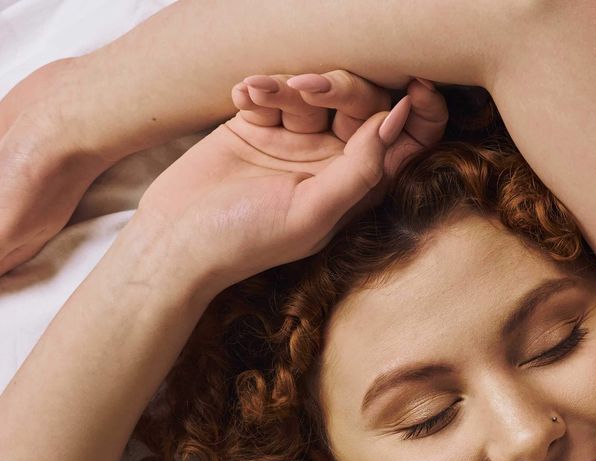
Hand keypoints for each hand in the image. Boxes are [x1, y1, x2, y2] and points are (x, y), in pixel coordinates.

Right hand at [130, 71, 447, 297]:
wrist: (174, 242)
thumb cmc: (247, 240)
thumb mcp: (312, 212)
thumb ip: (360, 168)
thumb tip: (397, 119)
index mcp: (358, 185)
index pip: (407, 141)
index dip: (420, 112)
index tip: (413, 89)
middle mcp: (333, 159)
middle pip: (362, 102)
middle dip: (340, 86)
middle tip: (308, 89)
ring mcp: (295, 139)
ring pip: (315, 89)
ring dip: (289, 84)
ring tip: (258, 93)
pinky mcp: (257, 123)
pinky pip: (273, 89)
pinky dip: (261, 86)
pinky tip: (242, 95)